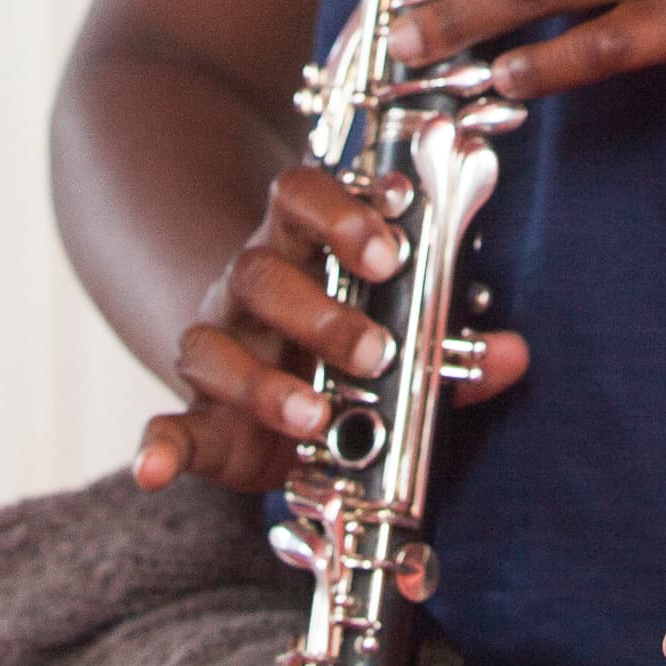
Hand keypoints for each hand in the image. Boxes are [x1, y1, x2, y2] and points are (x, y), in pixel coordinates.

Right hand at [128, 163, 533, 491]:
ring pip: (213, 345)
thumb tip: (514, 355)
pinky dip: (156, 447)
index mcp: (299, 249)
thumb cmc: (343, 349)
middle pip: (260, 274)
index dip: (340, 214)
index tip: (389, 251)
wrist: (266, 381)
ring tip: (314, 415)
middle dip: (319, 312)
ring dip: (262, 383)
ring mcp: (216, 350)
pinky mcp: (198, 417)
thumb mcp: (396, 337)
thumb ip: (450, 350)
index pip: (298, 196)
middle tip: (376, 352)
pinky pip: (165, 424)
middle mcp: (248, 290)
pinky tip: (152, 469)